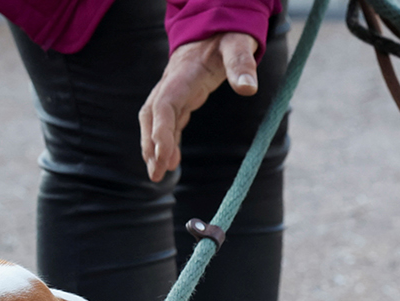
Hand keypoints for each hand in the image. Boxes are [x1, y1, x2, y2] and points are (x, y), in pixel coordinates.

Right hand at [139, 32, 259, 181]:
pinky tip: (170, 161)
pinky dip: (166, 142)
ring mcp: (173, 90)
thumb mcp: (238, 45)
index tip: (164, 156)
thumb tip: (249, 88)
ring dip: (154, 147)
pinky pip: (168, 122)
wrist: (216, 25)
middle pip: (151, 116)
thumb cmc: (228, 35)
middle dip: (150, 145)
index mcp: (183, 74)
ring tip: (158, 175)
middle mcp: (172, 83)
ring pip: (155, 121)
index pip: (165, 105)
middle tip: (156, 173)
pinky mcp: (180, 97)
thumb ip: (242, 64)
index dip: (161, 131)